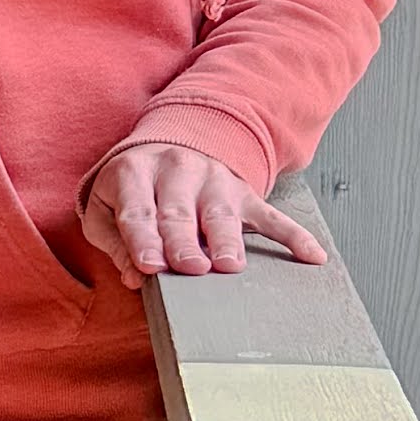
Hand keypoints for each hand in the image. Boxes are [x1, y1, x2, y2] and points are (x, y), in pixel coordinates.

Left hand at [77, 143, 325, 290]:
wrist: (170, 143)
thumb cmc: (135, 188)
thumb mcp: (107, 208)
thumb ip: (115, 242)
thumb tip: (133, 277)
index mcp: (135, 174)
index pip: (137, 211)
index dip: (142, 239)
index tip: (149, 266)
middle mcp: (176, 171)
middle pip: (179, 212)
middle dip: (185, 241)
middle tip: (193, 268)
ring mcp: (214, 180)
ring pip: (221, 213)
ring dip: (227, 239)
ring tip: (231, 265)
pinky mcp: (244, 193)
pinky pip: (270, 215)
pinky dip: (292, 235)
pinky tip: (311, 256)